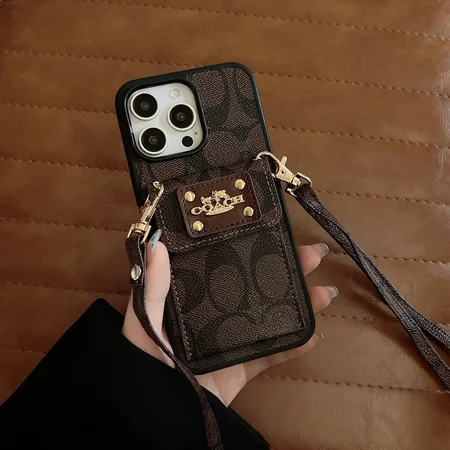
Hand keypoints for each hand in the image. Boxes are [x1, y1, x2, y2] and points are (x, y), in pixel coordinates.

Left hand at [122, 233, 336, 405]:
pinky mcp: (243, 368)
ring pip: (272, 316)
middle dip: (287, 269)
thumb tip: (157, 245)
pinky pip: (273, 356)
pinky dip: (296, 347)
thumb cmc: (147, 366)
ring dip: (301, 304)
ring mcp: (233, 340)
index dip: (250, 248)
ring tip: (325, 292)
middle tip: (313, 255)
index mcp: (195, 299)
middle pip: (257, 286)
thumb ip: (152, 289)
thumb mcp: (144, 324)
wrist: (163, 418)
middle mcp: (217, 314)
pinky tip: (316, 334)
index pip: (226, 266)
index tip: (272, 232)